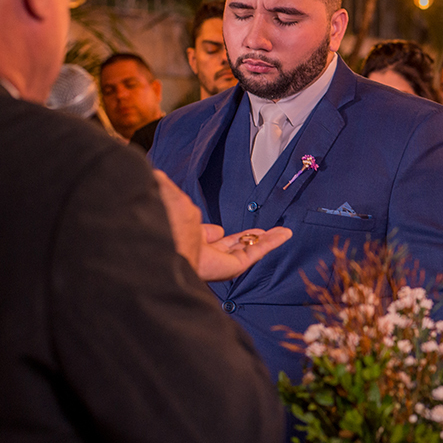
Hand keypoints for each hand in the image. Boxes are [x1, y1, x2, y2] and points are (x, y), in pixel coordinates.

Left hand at [153, 170, 291, 280]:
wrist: (163, 243)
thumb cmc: (161, 223)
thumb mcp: (167, 196)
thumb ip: (167, 188)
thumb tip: (158, 175)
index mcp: (185, 237)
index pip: (204, 237)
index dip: (212, 232)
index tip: (218, 230)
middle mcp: (202, 252)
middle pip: (230, 245)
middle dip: (245, 238)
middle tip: (260, 231)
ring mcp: (218, 261)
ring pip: (247, 249)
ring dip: (266, 240)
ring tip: (281, 233)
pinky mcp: (232, 267)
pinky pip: (256, 253)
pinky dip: (272, 243)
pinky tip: (284, 234)